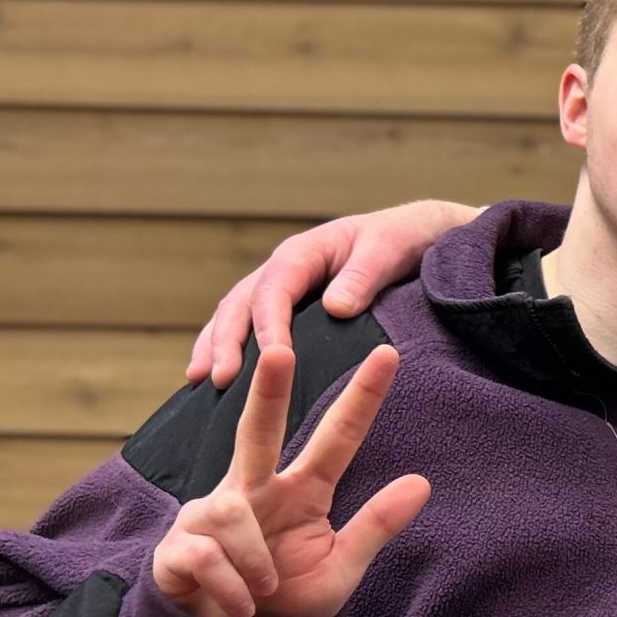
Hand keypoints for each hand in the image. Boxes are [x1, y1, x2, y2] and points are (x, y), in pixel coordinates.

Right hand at [153, 344, 430, 616]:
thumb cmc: (286, 599)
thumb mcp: (341, 569)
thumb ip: (375, 527)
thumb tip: (422, 482)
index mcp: (303, 491)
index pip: (337, 437)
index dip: (362, 397)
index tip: (388, 353)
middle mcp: (255, 488)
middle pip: (259, 430)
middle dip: (267, 391)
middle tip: (279, 350)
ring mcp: (211, 511)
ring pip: (234, 516)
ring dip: (257, 567)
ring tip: (262, 592)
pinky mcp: (178, 543)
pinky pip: (208, 556)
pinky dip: (232, 587)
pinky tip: (237, 604)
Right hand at [188, 200, 479, 386]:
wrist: (415, 235)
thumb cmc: (402, 241)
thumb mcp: (388, 252)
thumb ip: (363, 277)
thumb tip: (335, 308)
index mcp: (304, 253)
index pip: (275, 290)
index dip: (268, 324)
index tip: (273, 359)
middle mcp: (283, 269)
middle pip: (241, 303)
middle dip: (225, 340)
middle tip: (217, 380)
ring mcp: (280, 287)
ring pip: (235, 315)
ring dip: (215, 345)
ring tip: (201, 382)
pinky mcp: (287, 307)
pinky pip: (249, 326)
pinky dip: (231, 348)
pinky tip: (219, 378)